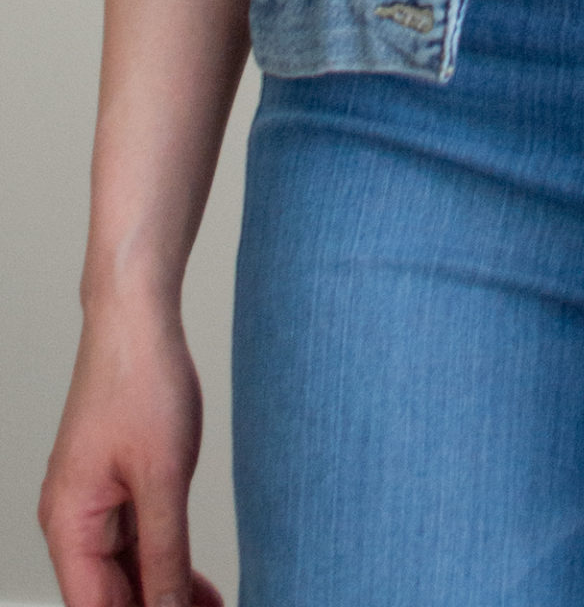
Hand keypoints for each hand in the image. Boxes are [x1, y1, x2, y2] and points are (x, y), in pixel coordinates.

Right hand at [39, 302, 221, 606]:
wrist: (138, 319)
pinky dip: (166, 563)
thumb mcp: (163, 478)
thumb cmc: (140, 381)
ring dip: (165, 595)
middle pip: (108, 596)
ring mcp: (93, 504)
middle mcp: (72, 521)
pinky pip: (136, 543)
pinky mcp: (116, 486)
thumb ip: (165, 554)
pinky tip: (198, 585)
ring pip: (125, 573)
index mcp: (69, 526)